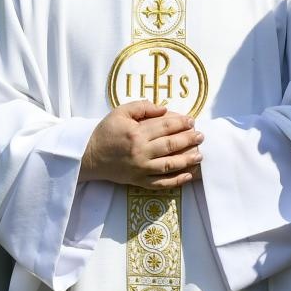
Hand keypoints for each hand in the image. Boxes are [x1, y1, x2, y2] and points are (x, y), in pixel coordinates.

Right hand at [80, 101, 202, 189]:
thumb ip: (141, 107)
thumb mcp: (119, 112)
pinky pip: (161, 183)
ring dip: (187, 160)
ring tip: (199, 155)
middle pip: (171, 145)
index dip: (180, 123)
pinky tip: (188, 176)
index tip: (192, 121)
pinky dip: (176, 181)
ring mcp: (141, 169)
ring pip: (170, 165)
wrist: (89, 157)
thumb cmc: (105, 132)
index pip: (164, 126)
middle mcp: (141, 152)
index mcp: (136, 133)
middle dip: (188, 140)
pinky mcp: (139, 181)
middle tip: (201, 136)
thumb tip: (164, 109)